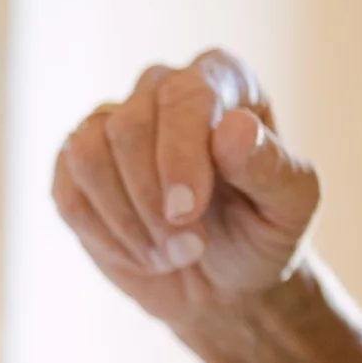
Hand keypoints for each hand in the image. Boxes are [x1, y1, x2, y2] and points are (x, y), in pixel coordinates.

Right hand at [51, 50, 319, 335]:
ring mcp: (111, 125)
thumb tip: (235, 127)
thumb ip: (271, 166)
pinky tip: (141, 253)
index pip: (185, 94)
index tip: (186, 211)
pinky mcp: (75, 167)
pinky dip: (105, 235)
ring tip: (169, 255)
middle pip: (128, 125)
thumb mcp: (292, 207)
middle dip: (151, 198)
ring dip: (127, 220)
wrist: (225, 281)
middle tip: (189, 249)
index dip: (179, 153)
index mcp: (222, 81)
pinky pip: (69, 192)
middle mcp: (162, 90)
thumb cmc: (264, 233)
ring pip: (88, 155)